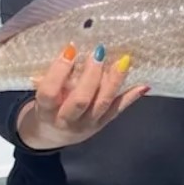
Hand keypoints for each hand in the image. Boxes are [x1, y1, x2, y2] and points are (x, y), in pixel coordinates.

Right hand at [17, 43, 148, 148]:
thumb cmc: (46, 106)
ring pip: (103, 103)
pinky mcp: (102, 124)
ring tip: (123, 61)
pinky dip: (131, 97)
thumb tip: (71, 49)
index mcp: (47, 111)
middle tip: (99, 52)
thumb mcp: (41, 94)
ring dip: (114, 81)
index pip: (50, 92)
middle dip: (92, 75)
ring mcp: (87, 124)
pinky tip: (143, 85)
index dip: (59, 71)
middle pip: (81, 100)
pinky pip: (117, 109)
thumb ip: (53, 78)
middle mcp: (67, 120)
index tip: (70, 48)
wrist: (51, 136)